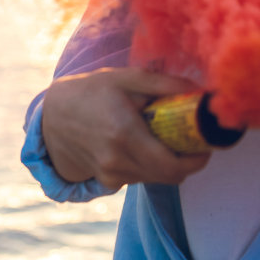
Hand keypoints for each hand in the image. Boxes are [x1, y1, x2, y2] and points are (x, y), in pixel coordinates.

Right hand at [40, 67, 210, 189]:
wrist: (52, 116)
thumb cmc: (92, 91)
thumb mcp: (127, 78)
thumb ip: (164, 85)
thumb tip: (200, 91)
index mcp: (125, 134)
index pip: (173, 165)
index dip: (197, 160)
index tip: (207, 144)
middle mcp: (117, 160)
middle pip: (170, 176)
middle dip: (188, 161)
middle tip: (194, 140)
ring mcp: (110, 175)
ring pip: (157, 179)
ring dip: (169, 163)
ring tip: (168, 138)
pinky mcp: (107, 181)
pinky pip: (141, 178)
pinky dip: (151, 166)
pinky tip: (145, 145)